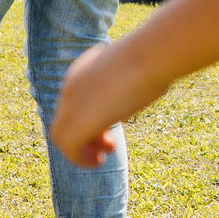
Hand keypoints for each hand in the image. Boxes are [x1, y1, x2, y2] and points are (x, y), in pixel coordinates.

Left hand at [51, 42, 166, 168]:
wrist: (148, 56)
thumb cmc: (155, 58)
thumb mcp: (141, 64)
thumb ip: (139, 73)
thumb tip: (158, 76)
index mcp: (83, 70)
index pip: (74, 100)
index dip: (90, 116)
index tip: (111, 125)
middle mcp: (71, 87)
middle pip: (65, 119)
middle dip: (86, 134)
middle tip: (109, 142)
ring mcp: (70, 106)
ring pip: (60, 135)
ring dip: (80, 150)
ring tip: (103, 156)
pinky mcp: (77, 124)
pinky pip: (68, 148)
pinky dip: (80, 159)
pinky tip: (100, 161)